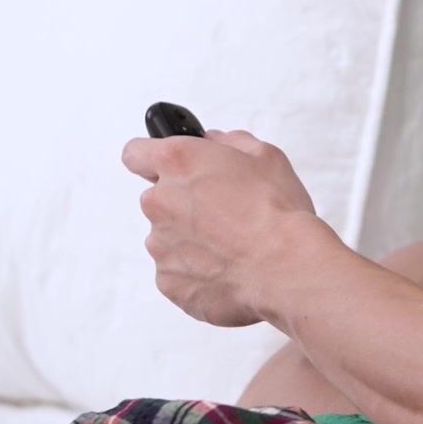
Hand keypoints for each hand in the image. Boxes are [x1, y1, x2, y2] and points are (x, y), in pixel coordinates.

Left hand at [121, 127, 319, 326]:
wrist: (287, 269)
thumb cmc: (278, 212)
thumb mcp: (266, 156)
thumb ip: (230, 142)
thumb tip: (214, 143)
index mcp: (178, 163)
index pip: (136, 153)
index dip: (151, 159)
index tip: (168, 167)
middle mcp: (160, 202)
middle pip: (159, 199)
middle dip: (184, 203)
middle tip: (224, 212)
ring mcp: (160, 245)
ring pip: (169, 237)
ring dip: (191, 238)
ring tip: (233, 246)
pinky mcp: (168, 281)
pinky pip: (177, 271)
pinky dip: (197, 271)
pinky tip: (229, 269)